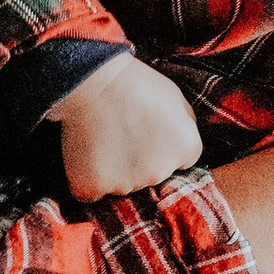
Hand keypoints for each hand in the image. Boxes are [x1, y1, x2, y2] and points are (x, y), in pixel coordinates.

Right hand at [44, 53, 203, 200]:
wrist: (92, 80)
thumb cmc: (134, 83)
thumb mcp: (176, 98)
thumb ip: (186, 126)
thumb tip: (182, 146)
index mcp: (186, 148)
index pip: (180, 161)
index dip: (162, 146)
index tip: (147, 132)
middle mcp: (161, 172)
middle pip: (151, 176)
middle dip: (140, 161)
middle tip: (122, 133)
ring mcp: (126, 183)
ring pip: (122, 185)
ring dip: (114, 170)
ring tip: (103, 138)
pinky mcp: (93, 187)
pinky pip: (91, 192)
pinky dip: (88, 178)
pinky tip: (87, 154)